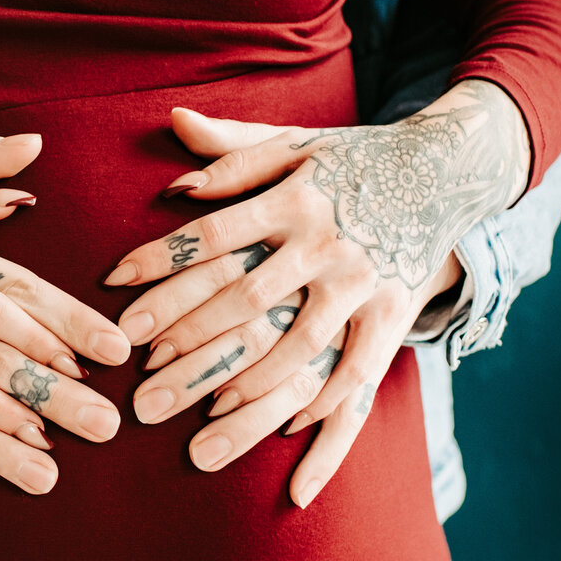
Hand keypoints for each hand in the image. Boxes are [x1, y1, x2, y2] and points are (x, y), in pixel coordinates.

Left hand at [100, 81, 528, 505]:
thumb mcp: (294, 142)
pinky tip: (290, 430)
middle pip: (246, 297)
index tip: (112, 284)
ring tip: (208, 416)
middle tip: (141, 374)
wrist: (447, 169)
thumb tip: (173, 130)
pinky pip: (361, 369)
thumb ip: (232, 150)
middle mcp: (326, 242)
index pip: (212, 234)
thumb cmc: (353, 159)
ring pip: (302, 343)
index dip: (159, 259)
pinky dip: (328, 404)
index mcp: (293, 199)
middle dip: (189, 336)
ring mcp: (363, 281)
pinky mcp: (394, 311)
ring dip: (254, 382)